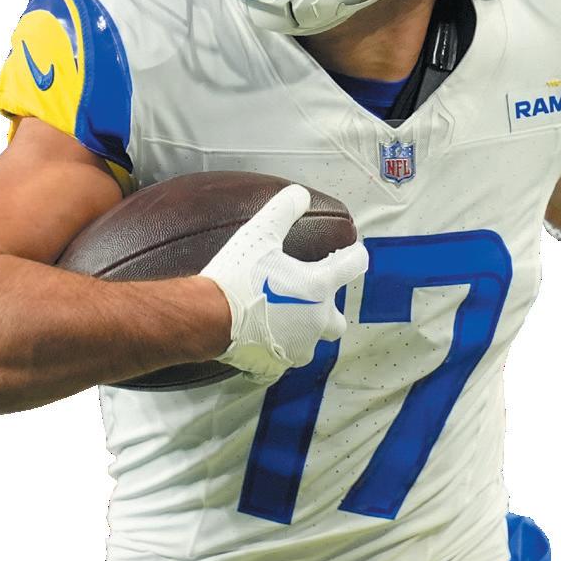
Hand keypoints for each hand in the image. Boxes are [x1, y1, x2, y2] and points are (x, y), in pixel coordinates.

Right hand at [198, 185, 367, 384]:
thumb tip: (299, 194)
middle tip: (309, 297)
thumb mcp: (260, 233)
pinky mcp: (275, 366)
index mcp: (318, 288)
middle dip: (328, 310)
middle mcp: (315, 321)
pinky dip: (274, 352)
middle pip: (336, 321)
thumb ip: (283, 210)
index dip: (354, 256)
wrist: (207, 317)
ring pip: (309, 343)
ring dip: (301, 332)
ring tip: (280, 318)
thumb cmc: (237, 276)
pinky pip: (281, 363)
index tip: (351, 253)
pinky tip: (260, 341)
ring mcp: (297, 347)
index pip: (353, 267)